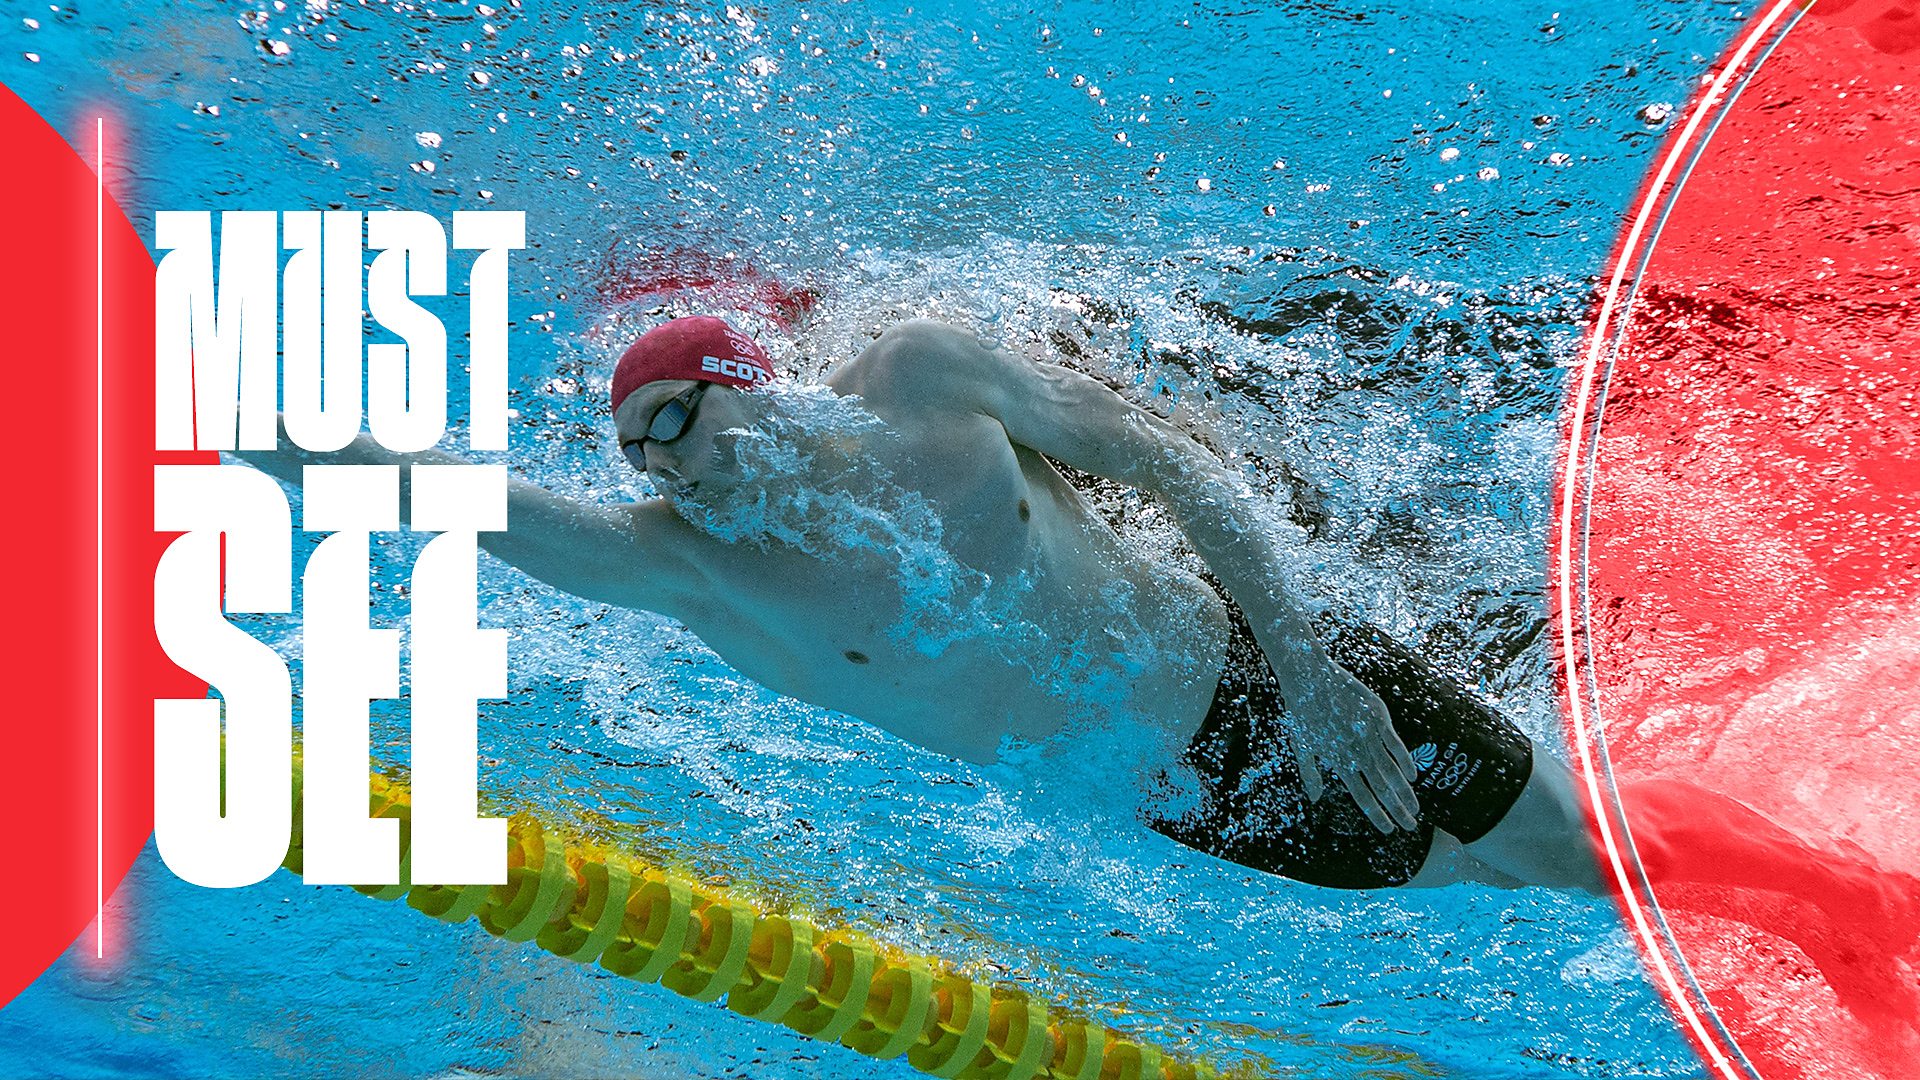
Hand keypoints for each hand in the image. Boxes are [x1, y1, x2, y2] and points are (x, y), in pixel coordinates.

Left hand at [1285, 661, 1420, 832]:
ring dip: (1405, 791)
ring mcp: (1368, 733)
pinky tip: (1413, 776)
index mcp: (1337, 760)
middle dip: (1398, 810)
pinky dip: (1406, 761)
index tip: (1389, 829)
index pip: (1361, 796)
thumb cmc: (1301, 711)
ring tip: (1415, 808)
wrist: (1308, 674)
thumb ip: (1310, 773)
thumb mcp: (1300, 745)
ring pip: (1392, 770)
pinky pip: (1395, 743)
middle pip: (1382, 788)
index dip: (1377, 815)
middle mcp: (1355, 750)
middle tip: (1411, 826)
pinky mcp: (1378, 716)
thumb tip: (1314, 799)